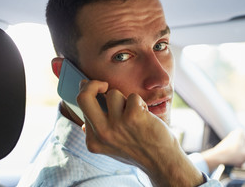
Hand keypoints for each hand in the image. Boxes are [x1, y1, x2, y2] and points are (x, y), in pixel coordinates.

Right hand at [77, 80, 203, 186]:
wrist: (162, 161)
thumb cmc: (138, 149)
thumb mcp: (111, 145)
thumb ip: (98, 128)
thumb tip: (84, 109)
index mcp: (93, 141)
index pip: (82, 108)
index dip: (89, 93)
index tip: (97, 88)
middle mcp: (102, 133)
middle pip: (83, 97)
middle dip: (92, 84)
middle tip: (104, 85)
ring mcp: (116, 125)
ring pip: (113, 94)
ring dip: (126, 100)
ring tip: (135, 113)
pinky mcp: (133, 116)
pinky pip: (133, 96)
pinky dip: (141, 103)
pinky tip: (145, 115)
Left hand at [202, 128, 244, 171]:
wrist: (217, 158)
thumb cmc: (231, 154)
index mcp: (241, 132)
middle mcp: (236, 134)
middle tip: (242, 158)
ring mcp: (232, 139)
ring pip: (242, 151)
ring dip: (242, 157)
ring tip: (237, 160)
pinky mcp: (228, 145)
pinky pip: (236, 152)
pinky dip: (236, 157)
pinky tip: (233, 161)